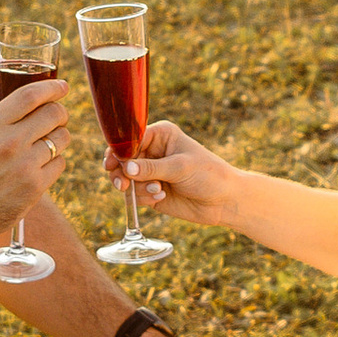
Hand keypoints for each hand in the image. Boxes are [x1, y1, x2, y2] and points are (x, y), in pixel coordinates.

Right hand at [0, 76, 68, 251]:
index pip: (30, 95)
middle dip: (59, 111)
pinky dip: (55, 161)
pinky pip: (60, 163)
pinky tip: (41, 164)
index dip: (52, 87)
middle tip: (56, 115)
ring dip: (59, 136)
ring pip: (62, 138)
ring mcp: (24, 166)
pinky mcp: (35, 187)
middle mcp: (9, 143)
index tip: (62, 86)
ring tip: (46, 141)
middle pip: (53, 114)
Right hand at [121, 119, 238, 229]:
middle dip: (121, 173)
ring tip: (157, 191)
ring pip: (125, 179)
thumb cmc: (208, 175)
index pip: (130, 138)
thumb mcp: (180, 168)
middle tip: (123, 184)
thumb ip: (152, 168)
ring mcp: (150, 172)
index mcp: (160, 135)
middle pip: (121, 159)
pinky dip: (143, 198)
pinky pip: (134, 194)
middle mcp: (152, 152)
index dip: (119, 150)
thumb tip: (126, 168)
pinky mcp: (150, 191)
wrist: (224, 201)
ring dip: (137, 188)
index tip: (114, 164)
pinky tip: (162, 197)